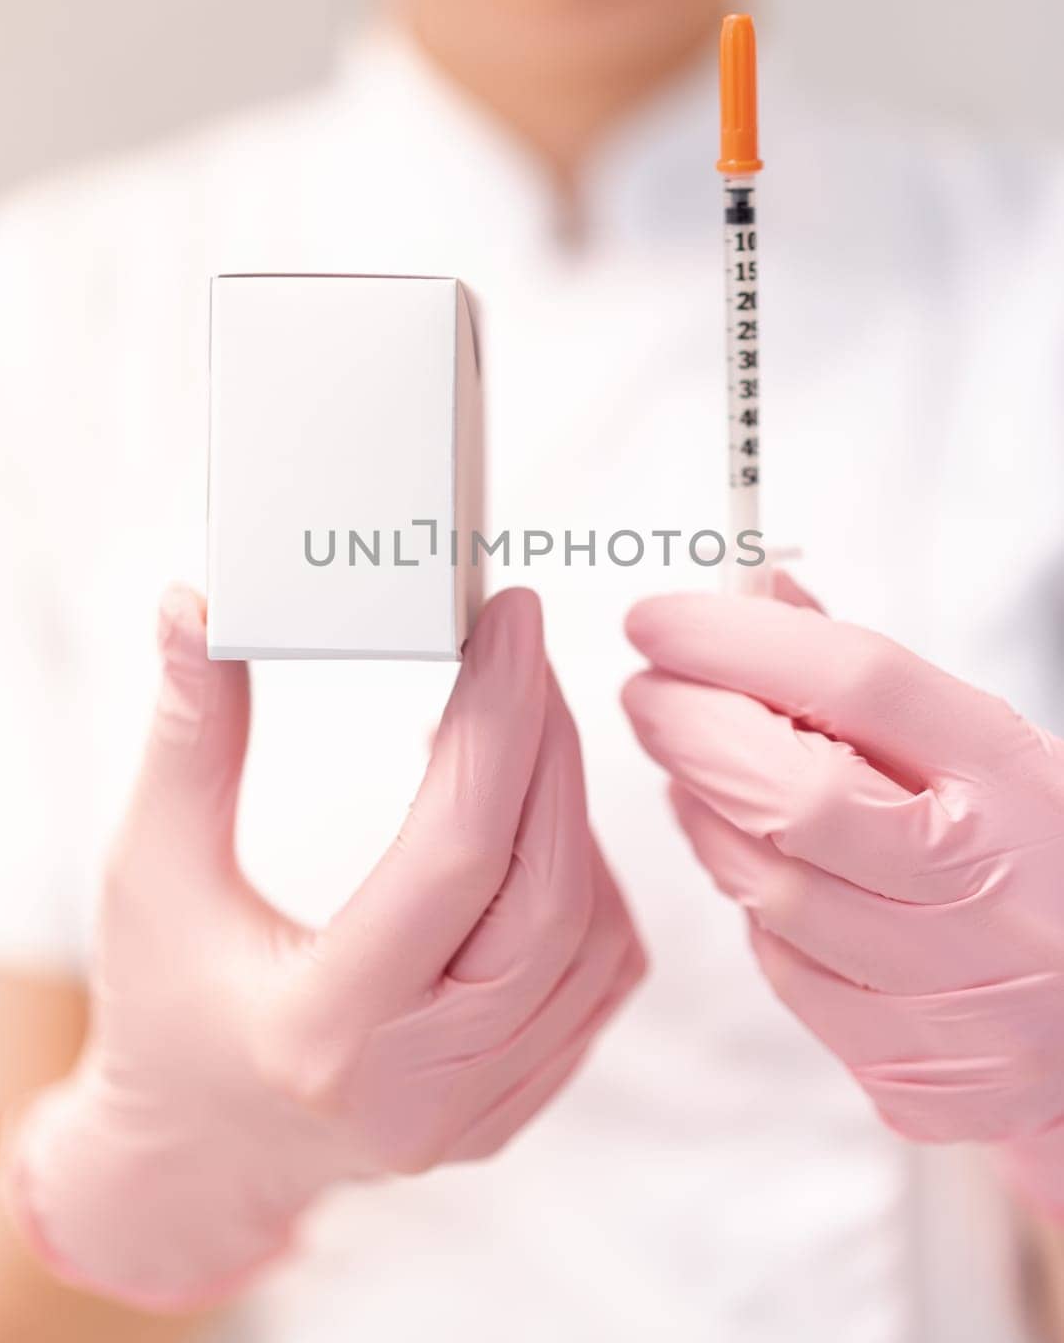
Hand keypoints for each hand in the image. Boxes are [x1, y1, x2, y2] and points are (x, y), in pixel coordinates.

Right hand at [4, 587, 644, 1311]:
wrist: (193, 1157)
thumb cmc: (162, 1010)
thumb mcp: (151, 870)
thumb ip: (188, 738)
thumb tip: (197, 610)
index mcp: (318, 1032)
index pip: (453, 853)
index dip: (496, 721)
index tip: (509, 621)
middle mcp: (417, 1087)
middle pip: (544, 891)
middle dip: (548, 748)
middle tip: (523, 653)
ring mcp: (475, 1111)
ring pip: (590, 934)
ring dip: (570, 812)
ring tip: (515, 728)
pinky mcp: (512, 1108)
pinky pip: (597, 976)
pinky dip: (584, 880)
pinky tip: (532, 821)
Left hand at [622, 585, 1063, 1215]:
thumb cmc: (1036, 859)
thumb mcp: (986, 748)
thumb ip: (871, 677)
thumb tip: (757, 596)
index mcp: (1014, 780)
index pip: (859, 685)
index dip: (738, 643)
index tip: (659, 620)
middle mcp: (988, 889)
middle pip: (793, 796)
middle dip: (691, 732)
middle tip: (645, 692)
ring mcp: (951, 992)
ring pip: (770, 892)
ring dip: (705, 816)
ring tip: (693, 769)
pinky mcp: (910, 1074)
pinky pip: (787, 973)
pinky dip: (752, 905)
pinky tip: (752, 862)